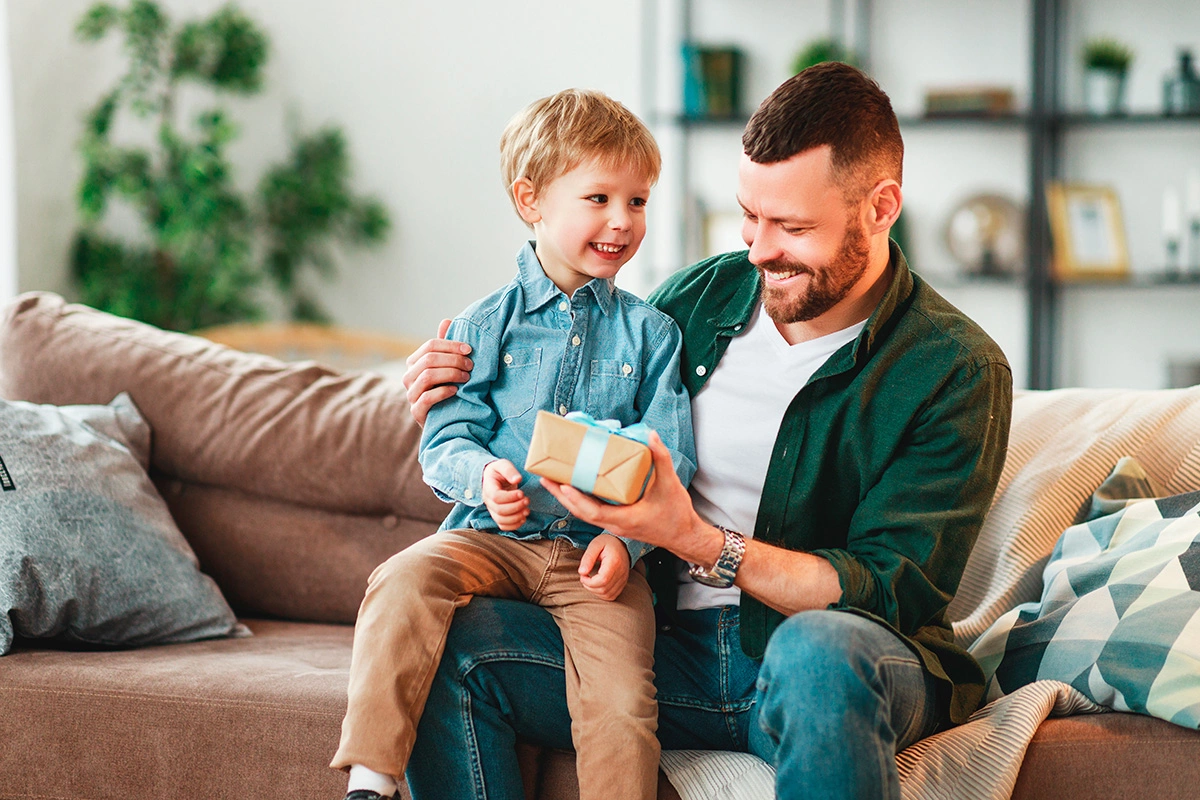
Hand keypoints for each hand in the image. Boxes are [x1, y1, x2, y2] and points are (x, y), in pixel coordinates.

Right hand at [403, 318, 473, 426]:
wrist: (449, 420)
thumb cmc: (449, 388)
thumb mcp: (449, 366)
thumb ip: (446, 346)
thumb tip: (446, 320)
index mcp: (415, 362)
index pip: (430, 346)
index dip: (450, 345)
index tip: (470, 349)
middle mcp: (409, 377)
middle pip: (429, 360)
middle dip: (453, 360)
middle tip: (471, 365)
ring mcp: (411, 395)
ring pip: (427, 376)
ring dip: (450, 374)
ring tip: (467, 377)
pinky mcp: (416, 412)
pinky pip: (427, 397)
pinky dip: (443, 391)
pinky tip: (456, 390)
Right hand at [483, 459, 529, 530]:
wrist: (493, 478)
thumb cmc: (498, 471)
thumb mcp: (503, 465)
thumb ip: (509, 470)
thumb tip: (517, 479)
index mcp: (488, 488)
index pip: (496, 497)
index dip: (510, 497)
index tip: (522, 493)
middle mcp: (488, 501)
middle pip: (499, 510)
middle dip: (516, 507)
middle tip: (527, 500)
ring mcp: (492, 510)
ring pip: (501, 520)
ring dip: (516, 518)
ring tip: (527, 510)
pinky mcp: (498, 515)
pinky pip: (503, 525)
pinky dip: (514, 525)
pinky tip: (523, 518)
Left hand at [542, 432, 722, 568]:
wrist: (684, 535)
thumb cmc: (676, 513)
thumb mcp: (670, 484)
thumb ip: (661, 458)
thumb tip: (651, 435)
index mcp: (624, 520)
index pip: (593, 512)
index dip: (577, 499)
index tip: (563, 485)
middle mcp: (614, 524)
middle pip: (580, 512)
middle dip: (561, 495)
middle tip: (544, 477)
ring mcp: (614, 524)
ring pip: (584, 512)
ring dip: (566, 497)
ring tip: (551, 480)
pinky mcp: (616, 521)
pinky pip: (592, 511)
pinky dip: (580, 499)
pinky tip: (573, 486)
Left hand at [578, 533, 629, 599]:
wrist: (621, 544)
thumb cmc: (606, 543)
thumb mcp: (595, 545)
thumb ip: (588, 558)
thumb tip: (582, 572)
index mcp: (615, 562)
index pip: (602, 580)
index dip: (589, 582)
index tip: (583, 575)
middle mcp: (622, 573)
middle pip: (604, 589)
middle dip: (590, 587)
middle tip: (584, 577)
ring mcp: (624, 579)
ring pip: (607, 595)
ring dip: (595, 591)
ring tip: (590, 580)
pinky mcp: (623, 584)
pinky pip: (612, 596)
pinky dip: (602, 594)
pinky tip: (597, 584)